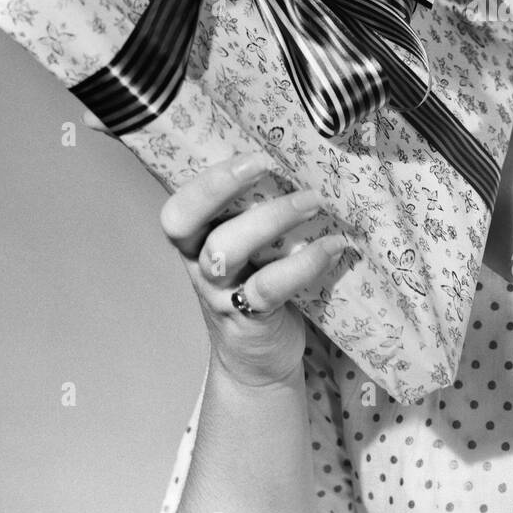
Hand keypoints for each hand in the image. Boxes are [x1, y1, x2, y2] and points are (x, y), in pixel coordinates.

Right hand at [84, 112, 345, 389]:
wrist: (261, 358)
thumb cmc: (260, 285)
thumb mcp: (252, 247)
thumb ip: (259, 212)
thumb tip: (310, 158)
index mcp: (198, 241)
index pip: (178, 208)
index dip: (206, 181)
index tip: (250, 154)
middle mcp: (201, 265)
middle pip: (190, 224)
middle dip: (224, 188)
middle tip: (269, 163)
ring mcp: (222, 294)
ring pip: (226, 251)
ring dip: (272, 219)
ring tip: (316, 201)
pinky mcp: (250, 319)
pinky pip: (269, 287)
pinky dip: (304, 263)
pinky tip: (334, 246)